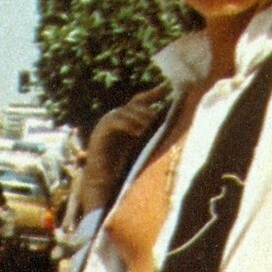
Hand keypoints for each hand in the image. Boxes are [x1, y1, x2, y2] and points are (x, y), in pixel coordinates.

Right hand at [80, 85, 167, 212]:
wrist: (103, 183)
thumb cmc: (123, 168)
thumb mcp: (142, 149)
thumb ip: (151, 136)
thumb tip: (172, 127)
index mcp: (126, 122)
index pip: (138, 102)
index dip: (151, 95)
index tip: (165, 89)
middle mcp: (115, 120)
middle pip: (132, 105)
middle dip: (145, 109)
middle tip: (156, 117)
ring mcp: (105, 126)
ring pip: (122, 112)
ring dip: (137, 116)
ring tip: (149, 122)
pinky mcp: (99, 134)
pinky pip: (113, 122)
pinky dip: (126, 124)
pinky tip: (137, 130)